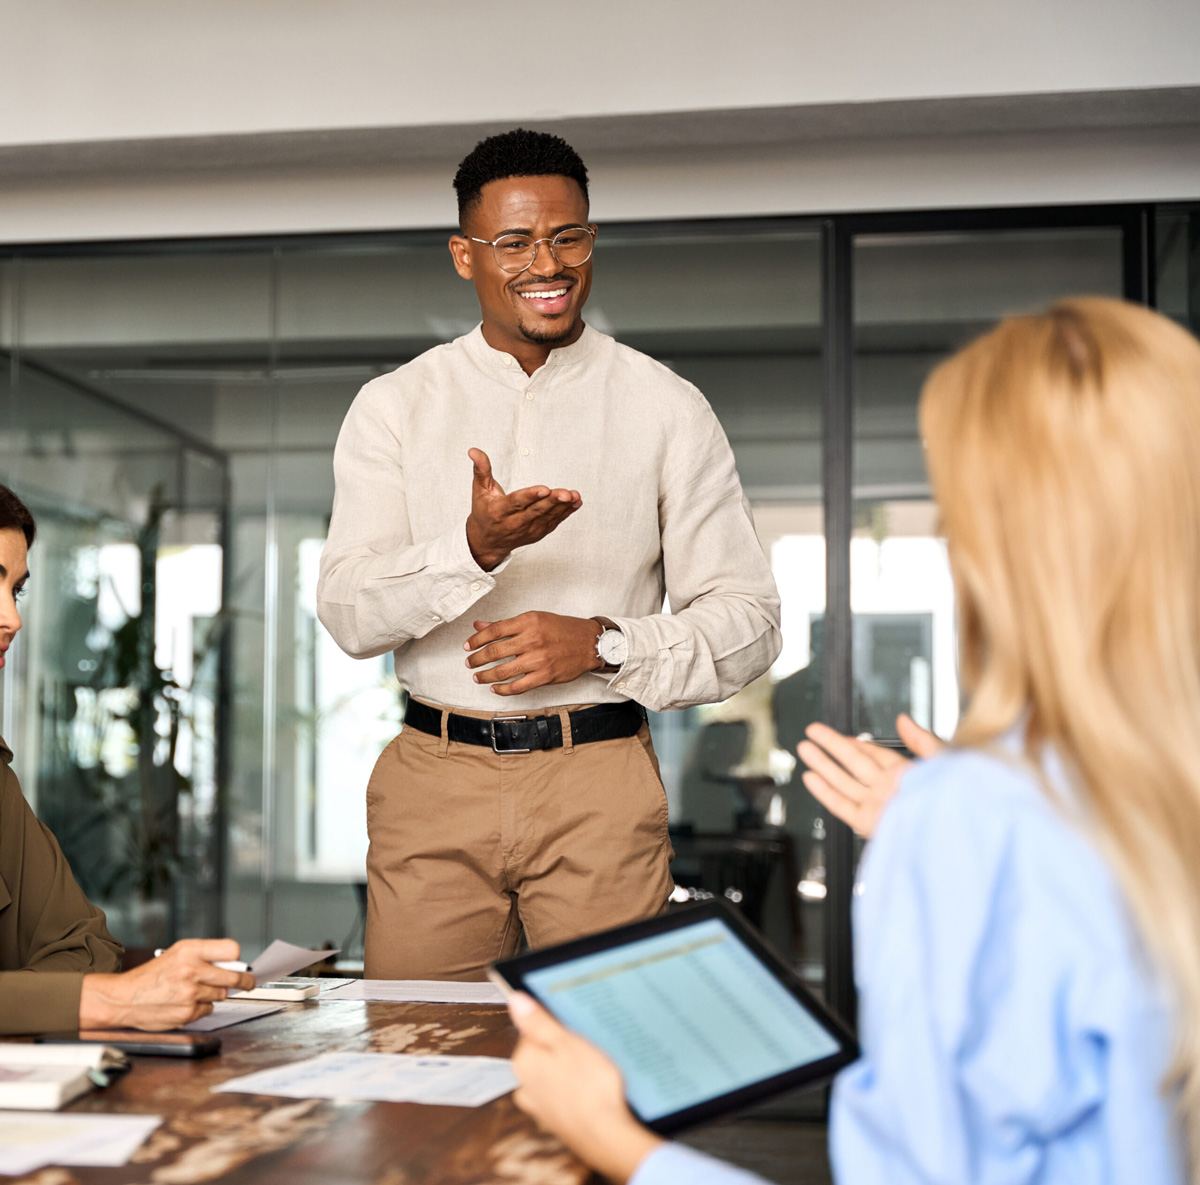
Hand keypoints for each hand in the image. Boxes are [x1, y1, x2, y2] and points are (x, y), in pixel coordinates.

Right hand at [78, 939, 255, 1030]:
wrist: (123, 998)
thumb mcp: (176, 953)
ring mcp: (190, 993)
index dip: (238, 958)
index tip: (241, 963)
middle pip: (235, 976)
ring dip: (215, 994)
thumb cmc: (152, 975)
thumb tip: (234, 963)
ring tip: (196, 990)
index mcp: (190, 950)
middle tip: (248, 983)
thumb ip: (204, 955)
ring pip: (222, 994)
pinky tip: (186, 1002)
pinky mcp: (188, 1012)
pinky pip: (208, 1009)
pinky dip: (202, 1007)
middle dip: (244, 981)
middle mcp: (192, 970)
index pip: (232, 950)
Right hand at [465, 448, 581, 570]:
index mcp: (499, 511)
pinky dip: (566, 512)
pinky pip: (554, 522)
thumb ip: (481, 469)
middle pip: (536, 510)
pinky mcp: (538, 532)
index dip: (531, 496)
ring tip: (574, 496)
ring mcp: (528, 529)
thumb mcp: (479, 490)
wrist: (487, 540)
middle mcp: (514, 522)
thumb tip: (474, 451)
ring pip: (547, 517)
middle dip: (552, 501)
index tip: (544, 489)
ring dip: (563, 506)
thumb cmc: (484, 512)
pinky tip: (576, 502)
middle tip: (565, 493)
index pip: (516, 502)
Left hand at [465, 612, 601, 694]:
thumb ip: (506, 625)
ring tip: (478, 677)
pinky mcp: (545, 676)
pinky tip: (495, 688)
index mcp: (528, 622)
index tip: (467, 646)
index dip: (476, 639)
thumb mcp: (535, 619)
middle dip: (477, 659)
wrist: (589, 643)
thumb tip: (479, 625)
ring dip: (485, 676)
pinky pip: (518, 686)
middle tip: (469, 663)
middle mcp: (532, 640)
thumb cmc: (562, 629)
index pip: (494, 630)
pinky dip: (502, 690)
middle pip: (494, 652)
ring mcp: (538, 659)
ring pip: (503, 671)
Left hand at [509, 993, 662, 1183]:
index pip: (532, 1028)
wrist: (608, 1138)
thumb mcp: (567, 1043)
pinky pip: (564, 1094)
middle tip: (587, 1046)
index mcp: (524, 1062)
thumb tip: (515, 999)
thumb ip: (538, 1021)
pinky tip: (593, 1089)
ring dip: (571, 1069)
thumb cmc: (591, 1090)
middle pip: (543, 1052)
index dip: (557, 1024)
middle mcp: (525, 1086)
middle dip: (564, 1047)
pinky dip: (576, 1089)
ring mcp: (540, 1106)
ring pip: (554, 1074)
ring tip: (594, 1069)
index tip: (574, 1026)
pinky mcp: (557, 1120)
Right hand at [796, 713, 942, 838]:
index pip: (873, 753)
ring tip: (804, 749)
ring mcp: (877, 805)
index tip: (835, 732)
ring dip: (823, 765)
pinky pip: (842, 804)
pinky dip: (825, 792)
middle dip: (831, 746)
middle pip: (853, 763)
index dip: (853, 741)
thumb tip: (903, 719)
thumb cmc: (955, 798)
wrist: (951, 831)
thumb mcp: (944, 760)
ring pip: (843, 781)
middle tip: (812, 731)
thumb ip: (922, 740)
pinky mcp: (869, 823)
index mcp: (906, 773)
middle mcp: (888, 788)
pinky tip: (812, 778)